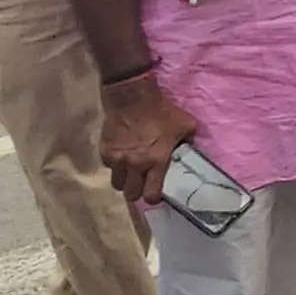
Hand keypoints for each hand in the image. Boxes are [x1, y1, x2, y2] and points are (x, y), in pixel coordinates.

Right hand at [97, 72, 201, 209]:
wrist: (133, 97)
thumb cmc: (162, 111)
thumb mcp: (185, 125)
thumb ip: (189, 142)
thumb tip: (190, 151)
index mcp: (157, 161)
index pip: (151, 195)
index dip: (153, 197)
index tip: (155, 194)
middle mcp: (135, 165)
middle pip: (131, 194)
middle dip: (137, 191)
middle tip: (141, 183)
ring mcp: (118, 159)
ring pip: (117, 183)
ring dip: (124, 180)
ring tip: (130, 171)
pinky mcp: (105, 150)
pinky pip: (108, 166)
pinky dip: (114, 164)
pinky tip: (121, 155)